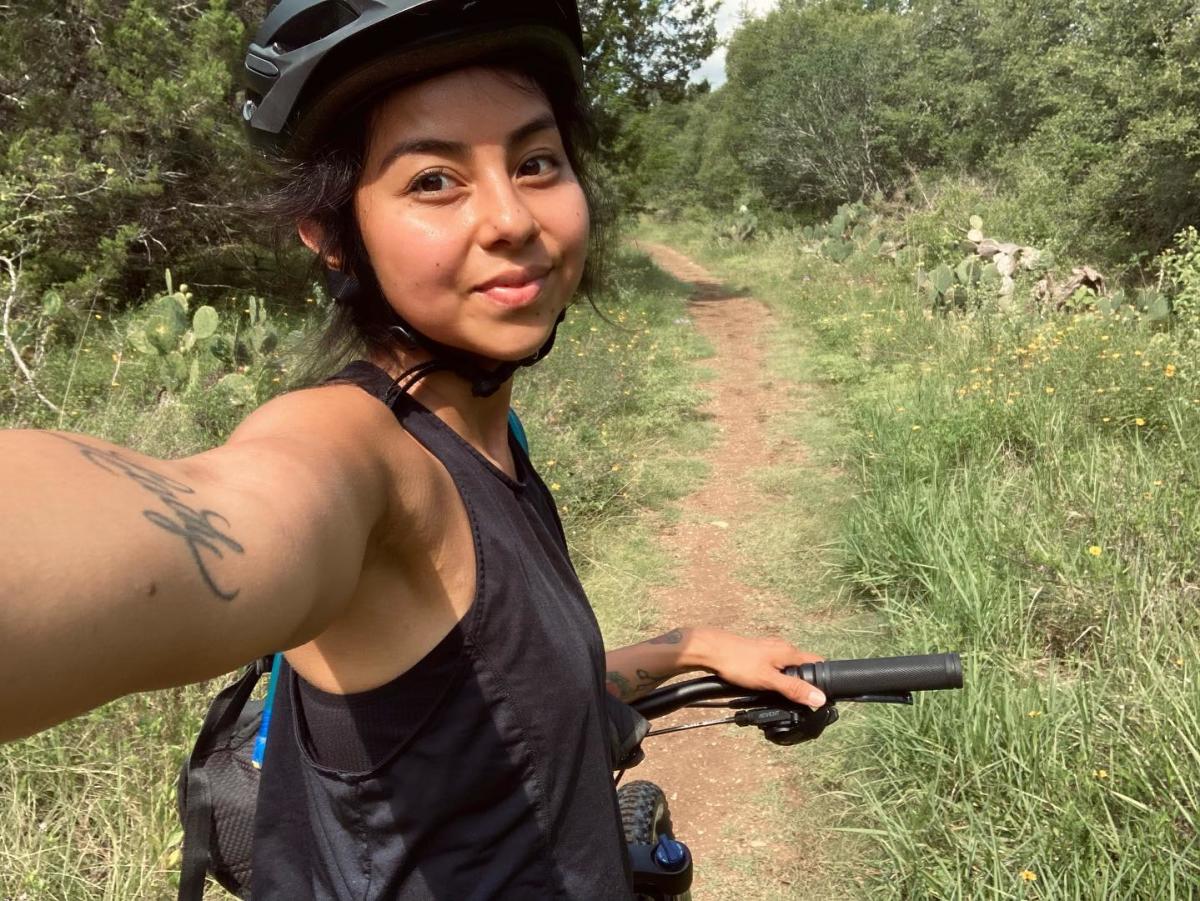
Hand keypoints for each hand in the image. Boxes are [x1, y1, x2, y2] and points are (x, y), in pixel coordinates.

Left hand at [694, 629, 826, 708]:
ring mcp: (770, 649)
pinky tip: (769, 687)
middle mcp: (782, 648)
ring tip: (784, 697)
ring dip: (789, 680)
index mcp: (789, 652)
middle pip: (803, 665)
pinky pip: (776, 666)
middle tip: (802, 701)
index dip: (823, 678)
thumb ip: (793, 689)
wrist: (711, 651)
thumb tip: (820, 698)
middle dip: (805, 682)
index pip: (816, 662)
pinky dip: (777, 677)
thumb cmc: (739, 663)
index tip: (825, 694)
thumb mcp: (769, 680)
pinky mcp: (758, 654)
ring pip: (788, 666)